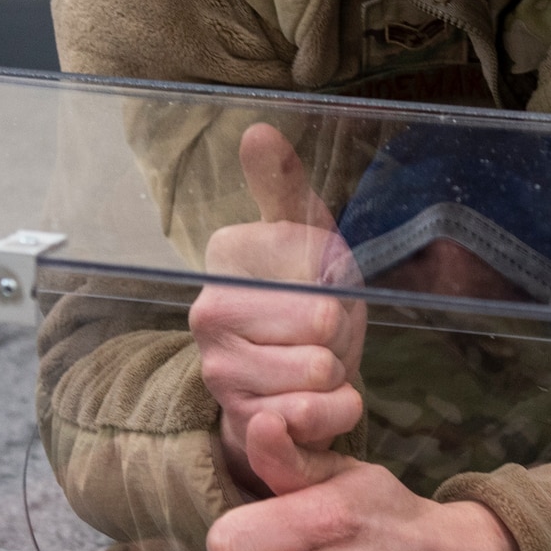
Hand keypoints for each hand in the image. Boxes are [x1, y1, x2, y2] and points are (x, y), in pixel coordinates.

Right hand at [189, 124, 365, 492]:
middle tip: (323, 334)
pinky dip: (335, 412)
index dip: (340, 286)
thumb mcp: (306, 234)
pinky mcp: (238, 420)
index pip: (319, 273)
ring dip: (339, 373)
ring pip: (319, 370)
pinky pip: (310, 416)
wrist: (294, 378)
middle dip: (341, 334)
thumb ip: (284, 184)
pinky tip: (323, 402)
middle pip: (323, 324)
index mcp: (228, 256)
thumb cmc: (305, 296)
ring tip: (319, 364)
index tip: (320, 286)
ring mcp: (219, 370)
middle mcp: (208, 312)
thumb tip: (257, 130)